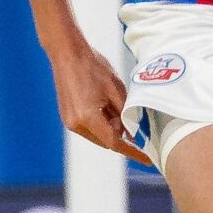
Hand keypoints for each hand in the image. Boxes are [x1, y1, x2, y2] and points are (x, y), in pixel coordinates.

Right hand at [50, 40, 152, 165]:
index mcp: (88, 118)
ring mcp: (69, 121)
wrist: (67, 53)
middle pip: (105, 141)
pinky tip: (102, 104)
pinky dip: (99, 123)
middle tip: (125, 114)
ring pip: (97, 135)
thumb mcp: (116, 90)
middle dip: (119, 133)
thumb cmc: (93, 67)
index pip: (114, 143)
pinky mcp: (67, 117)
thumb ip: (126, 115)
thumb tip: (132, 135)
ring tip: (110, 104)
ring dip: (109, 127)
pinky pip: (88, 128)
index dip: (132, 152)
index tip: (146, 159)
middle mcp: (76, 124)